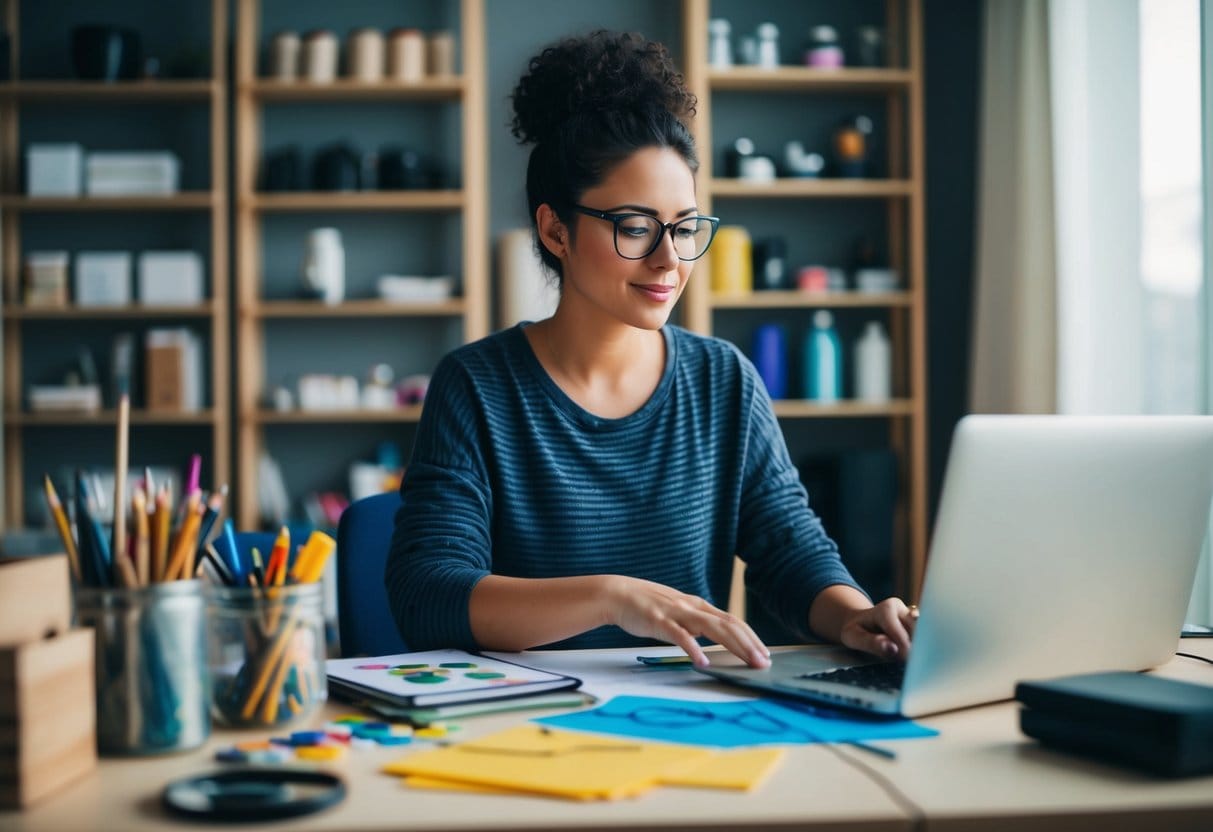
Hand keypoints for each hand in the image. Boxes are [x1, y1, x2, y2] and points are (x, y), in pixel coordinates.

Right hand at [603, 576, 770, 668]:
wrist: (618, 594)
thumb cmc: (648, 606)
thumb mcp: (678, 611)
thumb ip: (695, 622)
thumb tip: (713, 636)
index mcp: (698, 606)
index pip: (732, 621)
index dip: (751, 637)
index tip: (764, 653)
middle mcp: (692, 607)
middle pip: (728, 625)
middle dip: (750, 644)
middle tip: (764, 662)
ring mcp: (677, 613)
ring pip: (712, 629)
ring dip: (734, 646)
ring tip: (748, 662)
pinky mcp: (660, 622)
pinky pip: (680, 636)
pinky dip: (693, 649)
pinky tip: (703, 662)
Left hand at [837, 597, 917, 660]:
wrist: (862, 625)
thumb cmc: (856, 632)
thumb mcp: (853, 637)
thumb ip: (871, 643)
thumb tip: (892, 649)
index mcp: (887, 609)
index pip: (900, 633)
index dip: (902, 650)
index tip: (903, 662)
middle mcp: (904, 609)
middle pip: (917, 634)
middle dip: (913, 650)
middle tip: (909, 663)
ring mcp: (914, 615)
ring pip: (925, 637)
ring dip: (919, 650)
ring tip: (910, 659)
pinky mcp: (921, 624)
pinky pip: (928, 638)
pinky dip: (924, 648)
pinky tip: (921, 656)